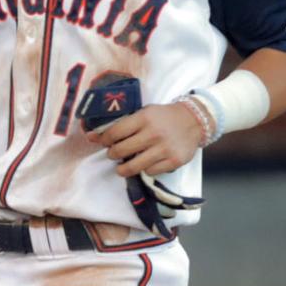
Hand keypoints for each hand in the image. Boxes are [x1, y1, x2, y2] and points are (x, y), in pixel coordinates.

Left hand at [87, 102, 203, 178]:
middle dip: (112, 154)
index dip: (104, 139)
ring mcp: (164, 148)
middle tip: (113, 153)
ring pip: (133, 166)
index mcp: (144, 118)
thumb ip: (122, 124)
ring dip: (123, 168)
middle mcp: (153, 133)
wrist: (194, 121)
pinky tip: (145, 164)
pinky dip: (145, 170)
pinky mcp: (173, 161)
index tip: (103, 142)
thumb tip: (91, 136)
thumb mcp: (145, 113)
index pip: (115, 132)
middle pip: (121, 150)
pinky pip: (150, 172)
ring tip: (122, 168)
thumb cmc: (164, 117)